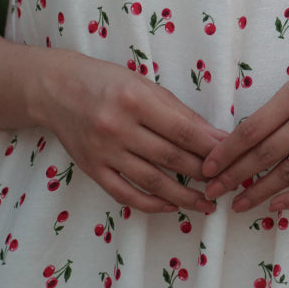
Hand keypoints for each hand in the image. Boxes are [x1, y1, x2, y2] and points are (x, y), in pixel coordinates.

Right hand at [31, 47, 225, 214]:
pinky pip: (126, 194)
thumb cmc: (106, 81)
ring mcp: (103, 151)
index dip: (210, 147)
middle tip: (226, 182)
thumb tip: (213, 137)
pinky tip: (172, 206)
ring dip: (184, 196)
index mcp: (135, 99)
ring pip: (152, 181)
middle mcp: (118, 127)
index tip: (232, 157)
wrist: (56, 89)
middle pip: (171, 157)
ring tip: (206, 203)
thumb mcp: (144, 85)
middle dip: (203, 173)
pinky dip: (151, 204)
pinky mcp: (92, 169)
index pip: (182, 130)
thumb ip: (177, 112)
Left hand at [201, 43, 288, 212]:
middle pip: (264, 154)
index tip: (208, 165)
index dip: (227, 151)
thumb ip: (281, 106)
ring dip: (259, 191)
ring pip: (288, 173)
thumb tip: (249, 136)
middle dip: (234, 175)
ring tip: (239, 204)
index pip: (252, 129)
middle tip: (213, 190)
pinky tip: (276, 206)